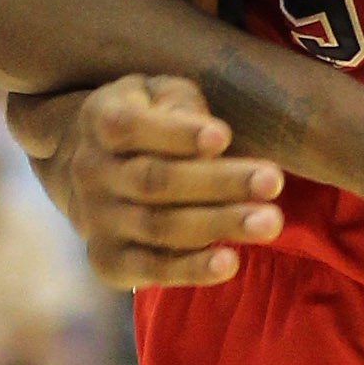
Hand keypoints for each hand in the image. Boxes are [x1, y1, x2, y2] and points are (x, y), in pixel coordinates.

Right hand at [7, 72, 284, 289]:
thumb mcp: (159, 94)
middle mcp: (89, 172)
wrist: (98, 171)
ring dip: (217, 225)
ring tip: (269, 222)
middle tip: (273, 181)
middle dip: (218, 182)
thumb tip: (212, 139)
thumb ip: (180, 105)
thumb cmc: (150, 121)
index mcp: (99, 120)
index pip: (131, 127)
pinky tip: (231, 262)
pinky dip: (191, 269)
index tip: (224, 137)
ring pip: (159, 227)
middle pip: (154, 180)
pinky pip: (152, 269)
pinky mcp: (109, 261)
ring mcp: (96, 220)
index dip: (176, 134)